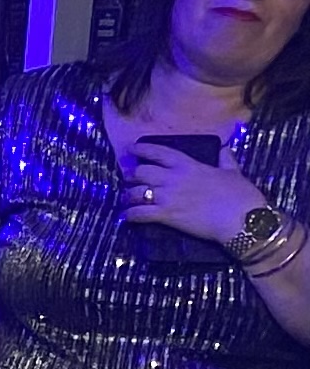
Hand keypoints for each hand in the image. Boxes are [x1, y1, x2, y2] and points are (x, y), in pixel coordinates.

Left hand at [118, 136, 267, 245]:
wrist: (243, 219)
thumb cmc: (240, 195)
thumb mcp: (233, 171)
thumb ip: (225, 159)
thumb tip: (224, 148)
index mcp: (189, 165)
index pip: (159, 152)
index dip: (142, 149)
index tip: (132, 149)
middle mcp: (173, 178)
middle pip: (140, 172)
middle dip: (132, 175)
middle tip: (130, 178)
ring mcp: (168, 197)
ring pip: (135, 192)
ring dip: (128, 195)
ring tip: (127, 198)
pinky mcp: (166, 215)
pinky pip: (139, 214)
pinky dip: (130, 215)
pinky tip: (126, 216)